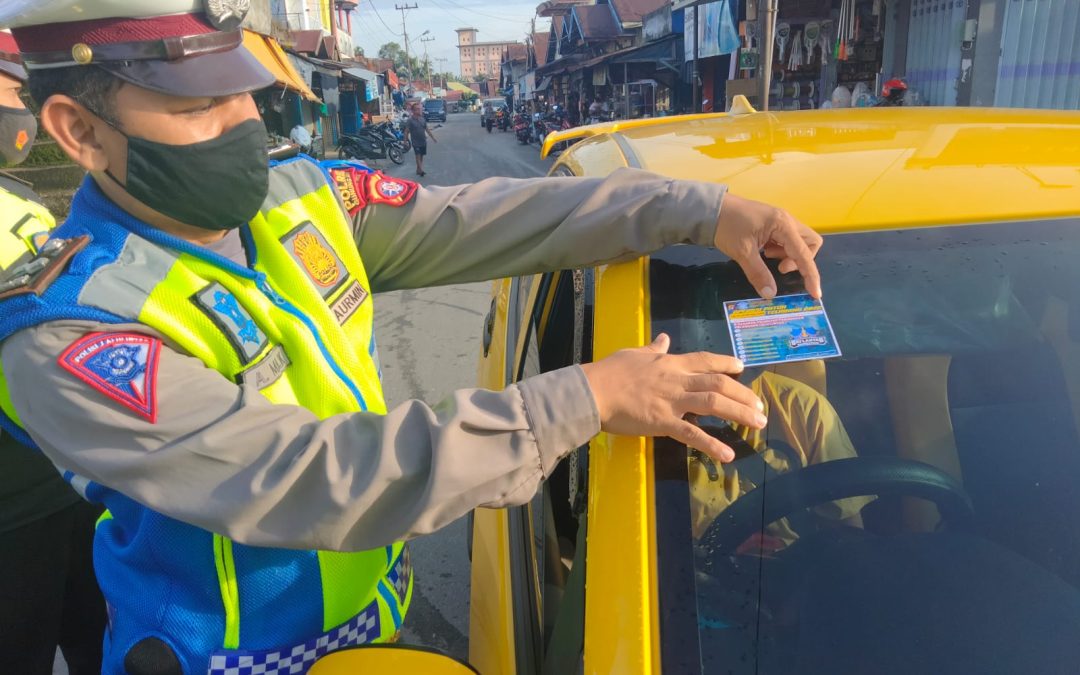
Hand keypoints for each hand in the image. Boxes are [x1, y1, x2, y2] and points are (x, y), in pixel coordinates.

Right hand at [580, 334, 765, 461]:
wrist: (593, 390)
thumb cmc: (610, 371)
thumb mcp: (634, 353)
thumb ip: (653, 348)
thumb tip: (664, 339)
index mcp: (670, 363)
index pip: (705, 360)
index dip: (726, 362)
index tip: (742, 367)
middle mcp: (677, 380)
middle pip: (719, 383)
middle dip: (744, 394)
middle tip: (761, 406)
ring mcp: (672, 401)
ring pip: (714, 404)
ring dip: (740, 413)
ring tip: (759, 423)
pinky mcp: (663, 422)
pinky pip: (692, 435)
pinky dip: (712, 445)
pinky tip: (728, 455)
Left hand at [713, 193, 822, 298]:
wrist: (711, 208)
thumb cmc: (727, 226)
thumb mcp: (742, 252)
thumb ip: (758, 273)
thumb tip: (770, 294)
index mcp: (783, 224)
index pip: (804, 253)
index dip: (811, 274)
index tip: (815, 293)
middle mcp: (786, 221)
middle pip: (809, 243)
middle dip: (801, 260)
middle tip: (779, 267)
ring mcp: (780, 222)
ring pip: (798, 242)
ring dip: (788, 255)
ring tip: (766, 256)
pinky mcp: (772, 225)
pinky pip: (786, 241)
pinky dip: (780, 250)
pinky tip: (763, 252)